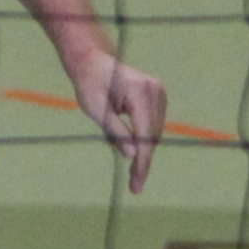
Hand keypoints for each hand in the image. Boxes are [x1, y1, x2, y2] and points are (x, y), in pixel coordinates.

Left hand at [69, 50, 167, 194]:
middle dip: (144, 160)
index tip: (137, 183)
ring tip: (133, 172)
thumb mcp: (96, 110)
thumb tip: (132, 155)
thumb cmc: (89, 84)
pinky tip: (135, 151)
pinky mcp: (159, 96)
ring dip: (145, 151)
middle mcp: (155, 89)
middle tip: (134, 186)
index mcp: (139, 90)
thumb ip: (115, 131)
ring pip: (156, 131)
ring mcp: (159, 91)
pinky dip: (145, 139)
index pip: (145, 133)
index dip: (142, 161)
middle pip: (153, 135)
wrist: (93, 62)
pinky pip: (154, 124)